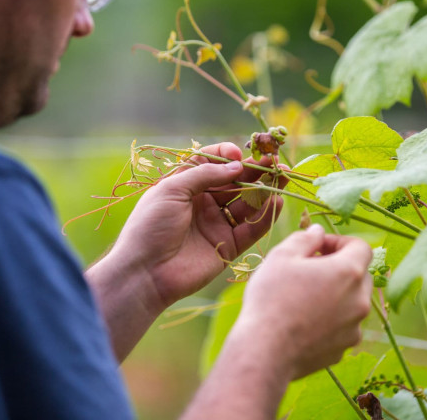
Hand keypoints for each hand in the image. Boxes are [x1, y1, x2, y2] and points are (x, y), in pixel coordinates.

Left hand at [109, 142, 285, 307]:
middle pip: (234, 182)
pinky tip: (276, 202)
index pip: (211, 163)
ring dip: (264, 190)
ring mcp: (216, 224)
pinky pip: (250, 229)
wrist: (145, 272)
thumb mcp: (171, 189)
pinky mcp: (227, 247)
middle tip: (273, 163)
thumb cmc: (150, 226)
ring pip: (246, 203)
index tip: (238, 154)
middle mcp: (203, 203)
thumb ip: (205, 174)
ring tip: (281, 178)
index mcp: (185, 185)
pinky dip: (265, 216)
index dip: (226, 155)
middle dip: (254, 171)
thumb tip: (237, 165)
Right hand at [231, 225, 372, 379]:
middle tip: (309, 270)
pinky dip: (329, 320)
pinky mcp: (342, 350)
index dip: (339, 242)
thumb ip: (305, 238)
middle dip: (338, 268)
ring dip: (335, 294)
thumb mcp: (282, 256)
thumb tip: (318, 231)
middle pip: (360, 276)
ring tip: (303, 296)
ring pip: (351, 303)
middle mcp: (360, 301)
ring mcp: (353, 329)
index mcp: (349, 272)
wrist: (265, 352)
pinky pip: (341, 327)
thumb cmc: (272, 298)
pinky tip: (302, 321)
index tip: (317, 247)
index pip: (361, 247)